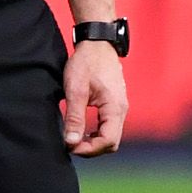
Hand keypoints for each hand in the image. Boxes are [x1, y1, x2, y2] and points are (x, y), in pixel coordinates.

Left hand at [63, 39, 127, 156]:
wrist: (97, 43)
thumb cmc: (86, 63)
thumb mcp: (75, 90)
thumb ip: (74, 117)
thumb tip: (71, 142)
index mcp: (115, 108)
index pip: (108, 141)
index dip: (89, 149)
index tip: (70, 146)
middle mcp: (122, 110)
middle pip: (112, 143)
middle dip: (91, 148)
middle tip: (70, 144)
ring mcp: (120, 108)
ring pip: (111, 136)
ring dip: (93, 142)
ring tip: (74, 137)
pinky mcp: (115, 105)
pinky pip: (109, 127)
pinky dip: (96, 133)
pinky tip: (82, 130)